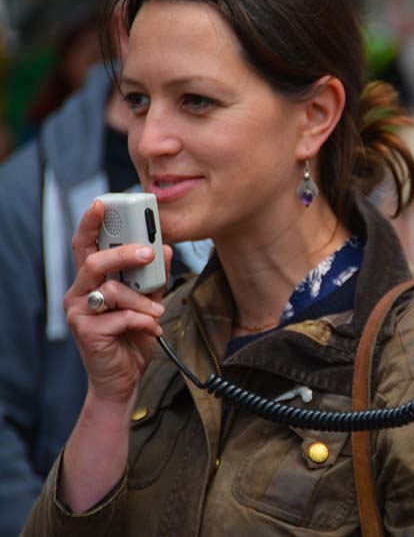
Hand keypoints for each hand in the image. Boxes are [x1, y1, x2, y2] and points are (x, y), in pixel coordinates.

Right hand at [64, 200, 172, 405]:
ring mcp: (80, 313)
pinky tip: (151, 329)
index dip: (90, 223)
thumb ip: (154, 278)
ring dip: (142, 300)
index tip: (104, 203)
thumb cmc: (132, 337)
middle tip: (149, 254)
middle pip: (94, 262)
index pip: (86, 245)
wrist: (123, 379)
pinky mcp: (86, 333)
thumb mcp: (149, 303)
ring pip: (111, 291)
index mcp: (92, 281)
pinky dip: (142, 321)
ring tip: (157, 313)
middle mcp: (79, 293)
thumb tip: (166, 249)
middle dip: (124, 254)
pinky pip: (119, 317)